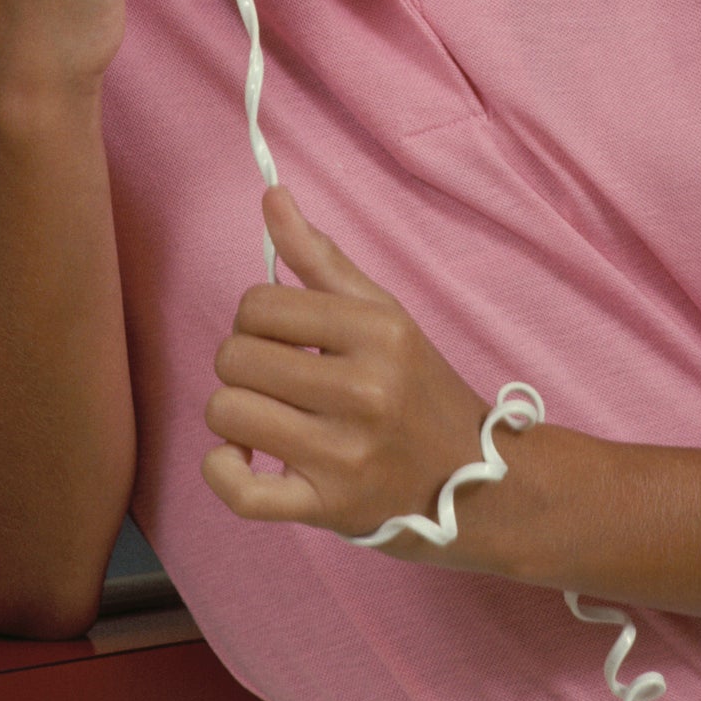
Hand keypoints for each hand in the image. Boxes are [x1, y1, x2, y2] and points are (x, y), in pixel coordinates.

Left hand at [202, 186, 489, 551]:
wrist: (478, 482)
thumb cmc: (419, 389)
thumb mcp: (383, 314)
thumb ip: (320, 256)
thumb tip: (270, 194)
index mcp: (377, 331)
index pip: (259, 304)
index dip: (255, 318)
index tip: (282, 338)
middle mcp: (364, 389)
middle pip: (235, 357)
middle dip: (243, 364)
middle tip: (276, 379)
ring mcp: (345, 453)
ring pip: (227, 413)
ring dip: (234, 415)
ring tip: (267, 417)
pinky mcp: (327, 506)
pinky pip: (241, 491)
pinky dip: (222, 472)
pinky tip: (240, 459)